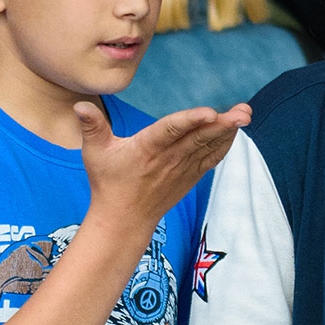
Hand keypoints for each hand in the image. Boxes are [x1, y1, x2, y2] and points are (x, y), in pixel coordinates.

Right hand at [75, 101, 248, 241]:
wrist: (124, 218)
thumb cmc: (108, 182)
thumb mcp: (94, 152)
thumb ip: (91, 126)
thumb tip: (79, 105)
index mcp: (147, 148)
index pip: (171, 131)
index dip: (191, 121)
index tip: (210, 112)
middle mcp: (169, 158)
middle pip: (199, 137)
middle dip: (222, 124)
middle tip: (243, 112)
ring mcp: (182, 169)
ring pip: (208, 147)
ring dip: (228, 132)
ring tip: (245, 115)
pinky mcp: (189, 176)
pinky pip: (211, 159)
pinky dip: (224, 145)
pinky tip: (235, 132)